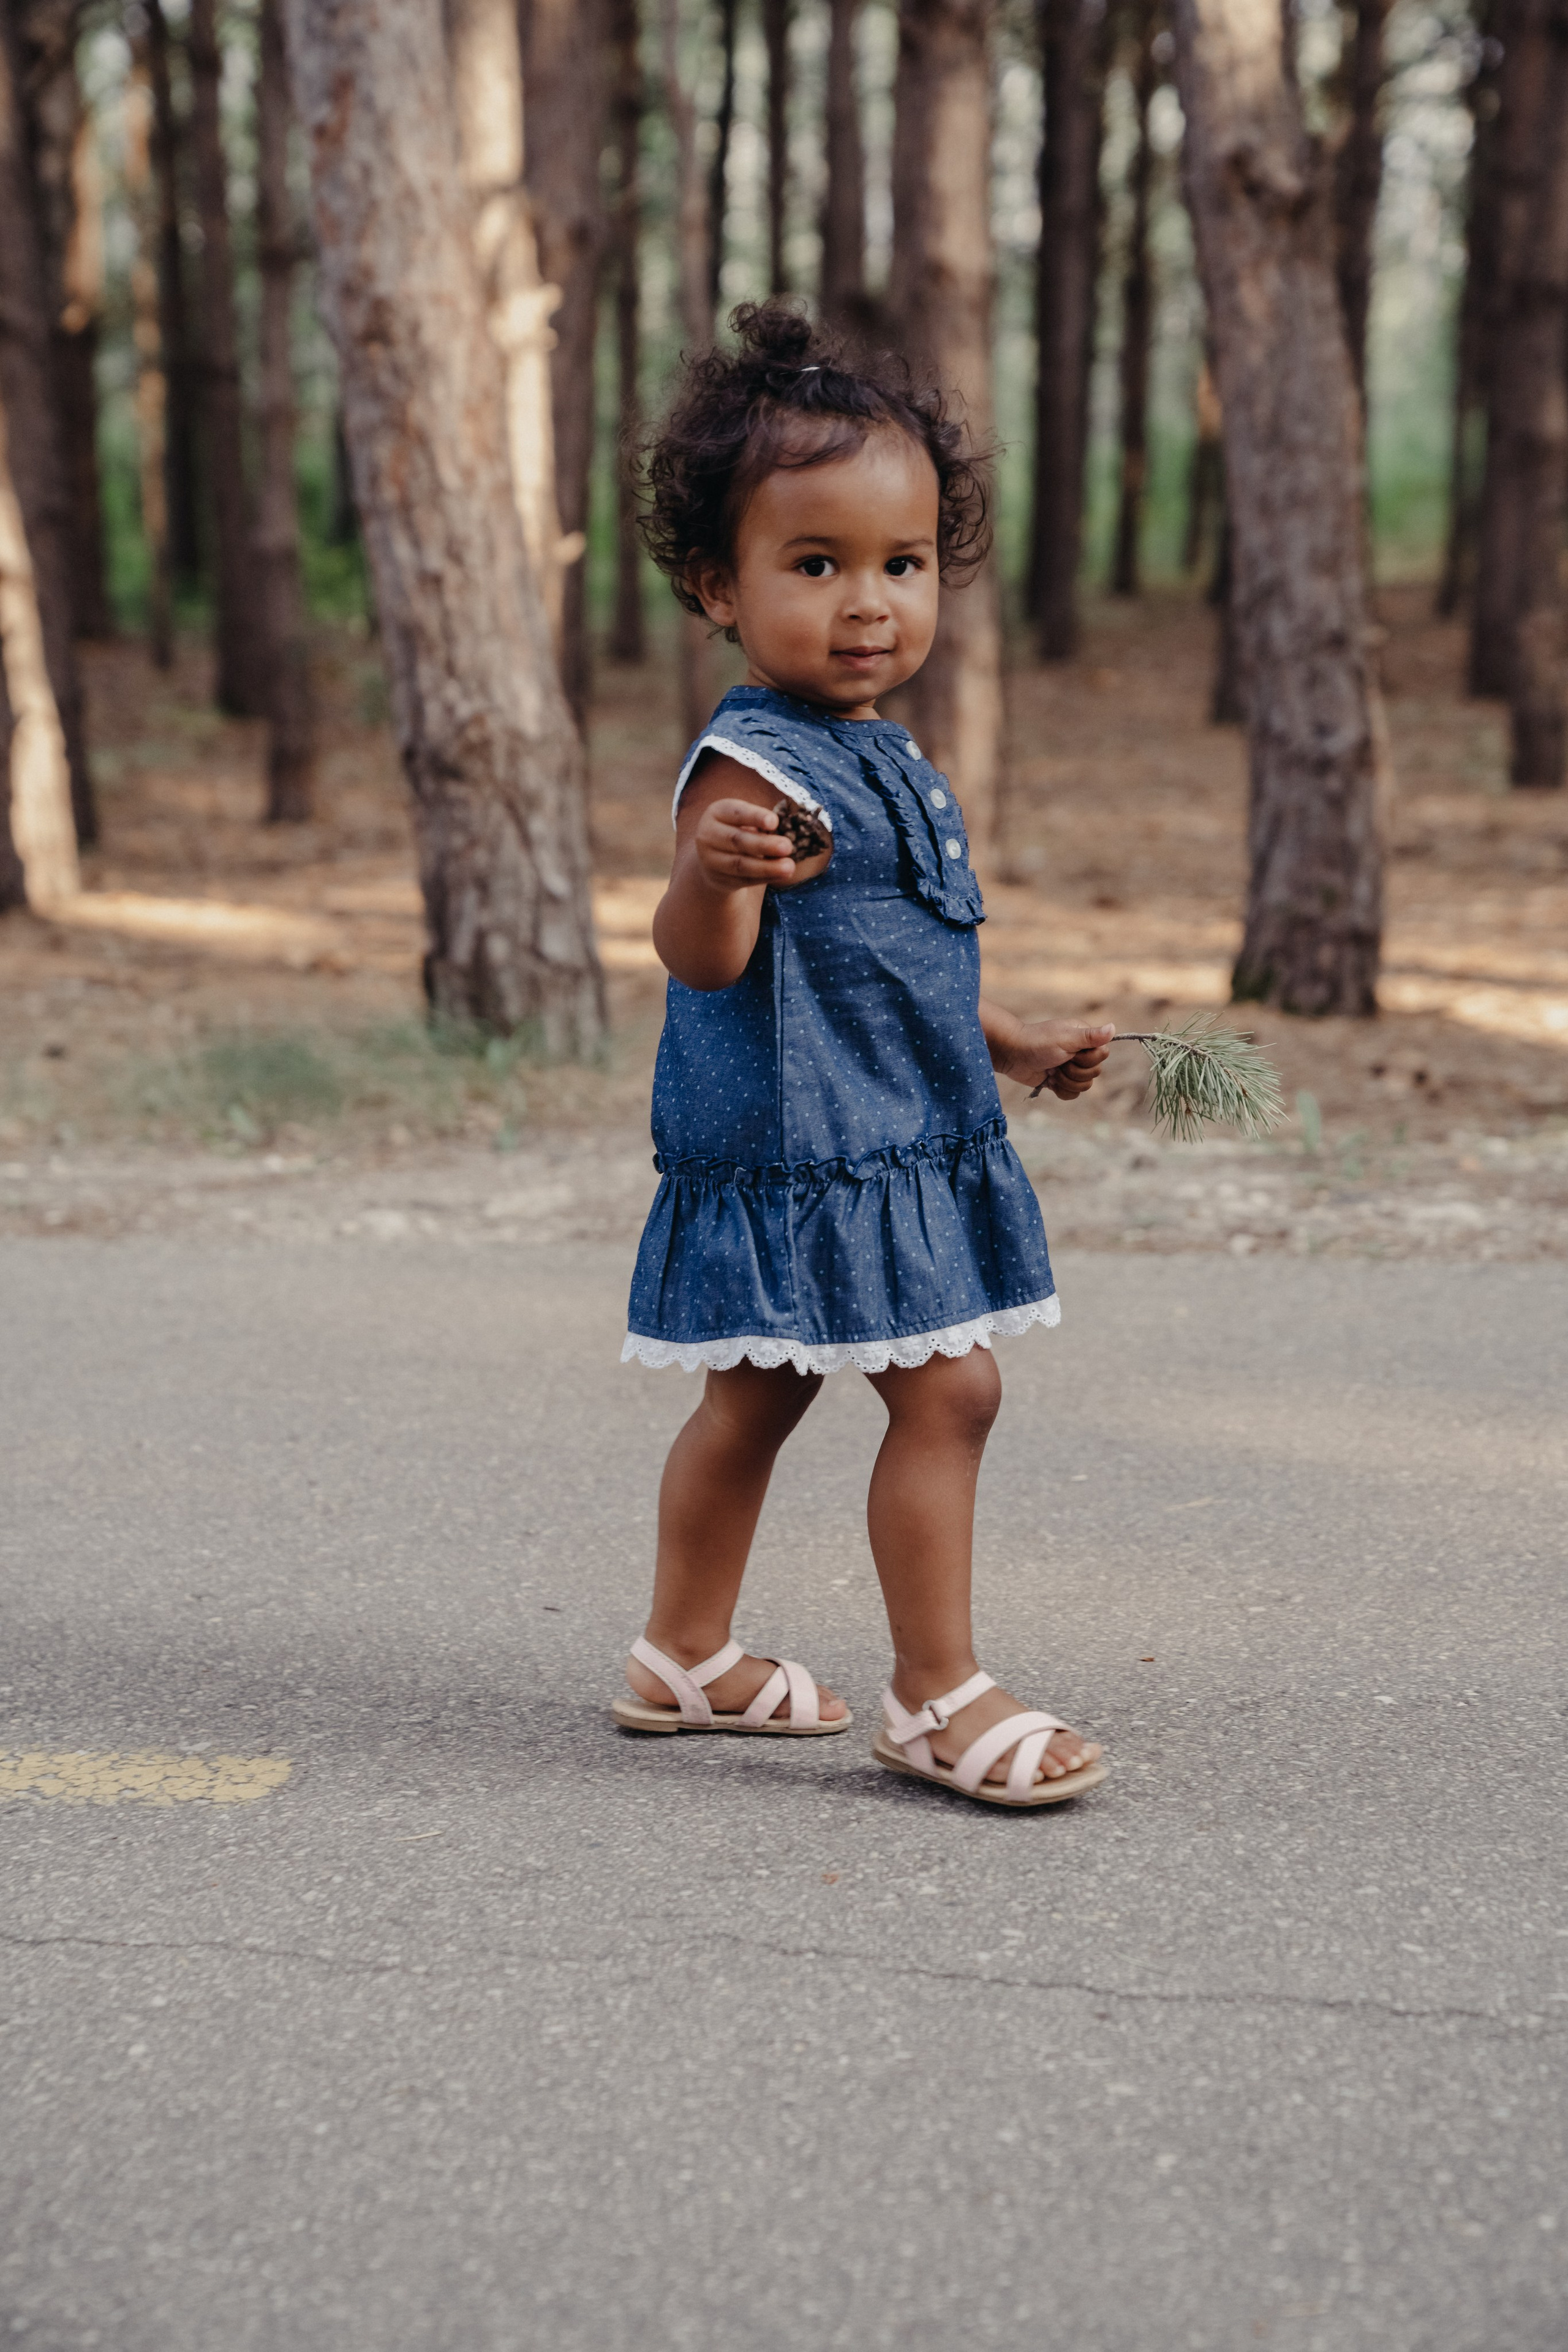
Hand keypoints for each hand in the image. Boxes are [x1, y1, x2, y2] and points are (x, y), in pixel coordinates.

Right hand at [692, 797, 800, 891]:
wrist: (713, 857)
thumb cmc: (736, 830)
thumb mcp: (742, 819)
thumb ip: (759, 821)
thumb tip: (787, 832)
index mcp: (716, 813)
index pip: (736, 813)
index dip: (755, 817)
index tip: (774, 822)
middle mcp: (708, 835)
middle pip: (737, 841)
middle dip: (765, 845)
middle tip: (788, 847)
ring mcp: (711, 860)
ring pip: (740, 864)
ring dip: (767, 867)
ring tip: (789, 866)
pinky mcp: (720, 879)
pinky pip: (744, 880)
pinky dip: (765, 878)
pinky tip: (781, 875)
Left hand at [988, 1017, 1115, 1098]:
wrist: (1011, 1054)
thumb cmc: (1037, 1042)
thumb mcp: (1066, 1038)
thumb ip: (1090, 1036)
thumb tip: (1113, 1028)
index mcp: (1084, 1038)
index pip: (1102, 1055)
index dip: (1087, 1059)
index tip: (1071, 1053)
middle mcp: (1080, 1052)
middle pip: (1094, 1073)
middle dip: (1074, 1071)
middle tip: (1057, 1062)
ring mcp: (1071, 1068)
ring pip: (1084, 1087)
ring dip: (1065, 1081)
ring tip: (1051, 1071)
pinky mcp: (1060, 1081)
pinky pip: (1072, 1094)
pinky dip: (1060, 1090)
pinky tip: (1049, 1080)